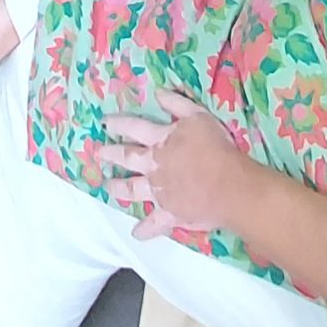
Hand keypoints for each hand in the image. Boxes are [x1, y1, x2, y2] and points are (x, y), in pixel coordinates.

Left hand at [102, 92, 248, 240]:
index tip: (104, 123)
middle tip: (98, 153)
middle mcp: (154, 166)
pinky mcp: (170, 213)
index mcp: (160, 140)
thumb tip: (158, 92)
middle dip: (111, 154)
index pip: (134, 128)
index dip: (118, 124)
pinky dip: (145, 229)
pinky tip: (136, 234)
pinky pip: (155, 224)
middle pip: (127, 158)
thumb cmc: (216, 147)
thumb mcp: (199, 116)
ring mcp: (160, 191)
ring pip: (133, 189)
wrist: (228, 184)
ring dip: (119, 188)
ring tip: (107, 187)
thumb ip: (177, 104)